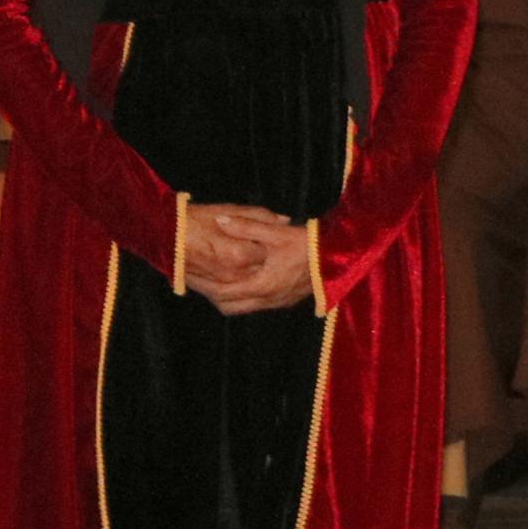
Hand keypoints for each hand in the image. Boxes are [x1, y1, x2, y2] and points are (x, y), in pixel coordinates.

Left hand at [183, 203, 315, 313]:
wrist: (339, 257)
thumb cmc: (308, 244)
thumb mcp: (277, 232)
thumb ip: (246, 227)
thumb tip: (220, 220)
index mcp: (262, 284)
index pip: (222, 291)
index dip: (203, 284)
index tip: (188, 276)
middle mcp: (268, 299)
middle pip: (229, 306)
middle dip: (210, 294)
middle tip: (195, 281)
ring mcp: (278, 302)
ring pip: (242, 308)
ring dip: (226, 298)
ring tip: (212, 283)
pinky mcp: (287, 301)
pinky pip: (256, 305)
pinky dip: (242, 298)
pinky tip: (239, 283)